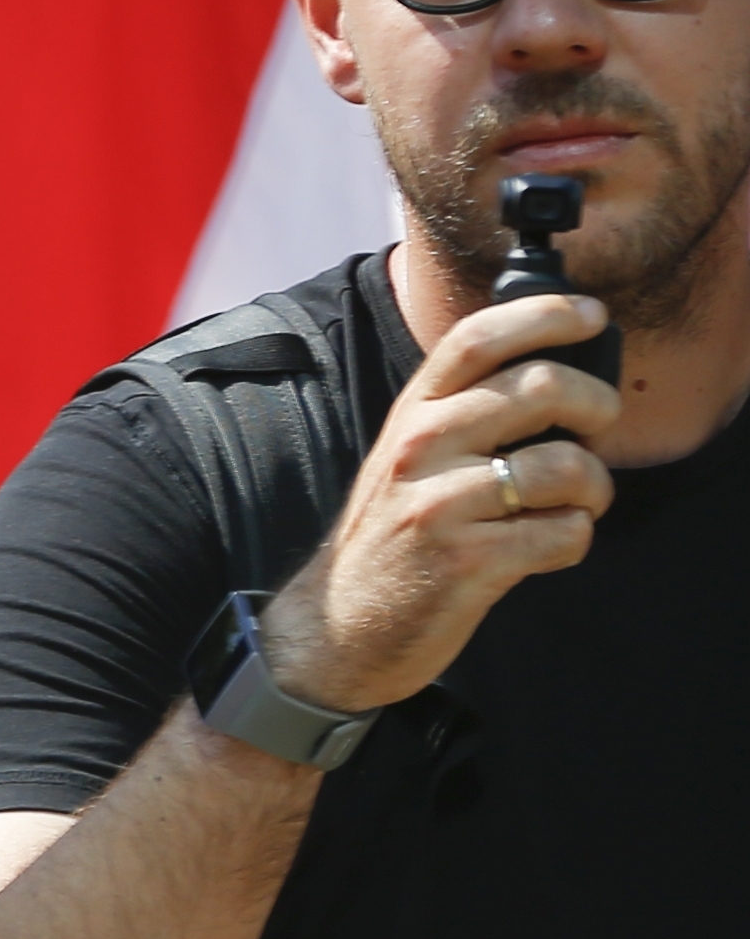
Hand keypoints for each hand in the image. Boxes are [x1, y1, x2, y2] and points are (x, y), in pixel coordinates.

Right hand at [259, 289, 614, 717]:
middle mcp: (421, 447)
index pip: (476, 337)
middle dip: (599, 408)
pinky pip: (565, 533)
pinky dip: (574, 540)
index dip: (544, 314)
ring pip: (567, 466)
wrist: (340, 625)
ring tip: (575, 504)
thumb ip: (466, 413)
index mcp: (413, 413)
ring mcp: (441, 504)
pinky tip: (545, 546)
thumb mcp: (411, 457)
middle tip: (596, 431)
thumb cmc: (395, 536)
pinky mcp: (467, 560)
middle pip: (542, 388)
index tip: (589, 316)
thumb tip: (559, 379)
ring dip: (594, 490)